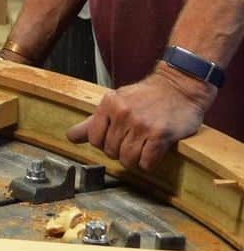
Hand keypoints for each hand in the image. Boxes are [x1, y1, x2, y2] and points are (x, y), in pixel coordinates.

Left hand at [66, 61, 215, 171]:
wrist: (179, 87)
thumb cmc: (147, 96)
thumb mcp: (116, 101)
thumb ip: (93, 121)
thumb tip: (71, 137)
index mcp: (109, 104)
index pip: (93, 138)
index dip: (102, 144)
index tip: (112, 141)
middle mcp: (123, 113)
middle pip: (110, 151)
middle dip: (119, 152)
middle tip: (130, 144)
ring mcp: (141, 125)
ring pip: (127, 160)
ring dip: (134, 161)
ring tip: (140, 150)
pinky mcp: (160, 135)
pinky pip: (147, 163)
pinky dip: (148, 164)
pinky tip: (151, 154)